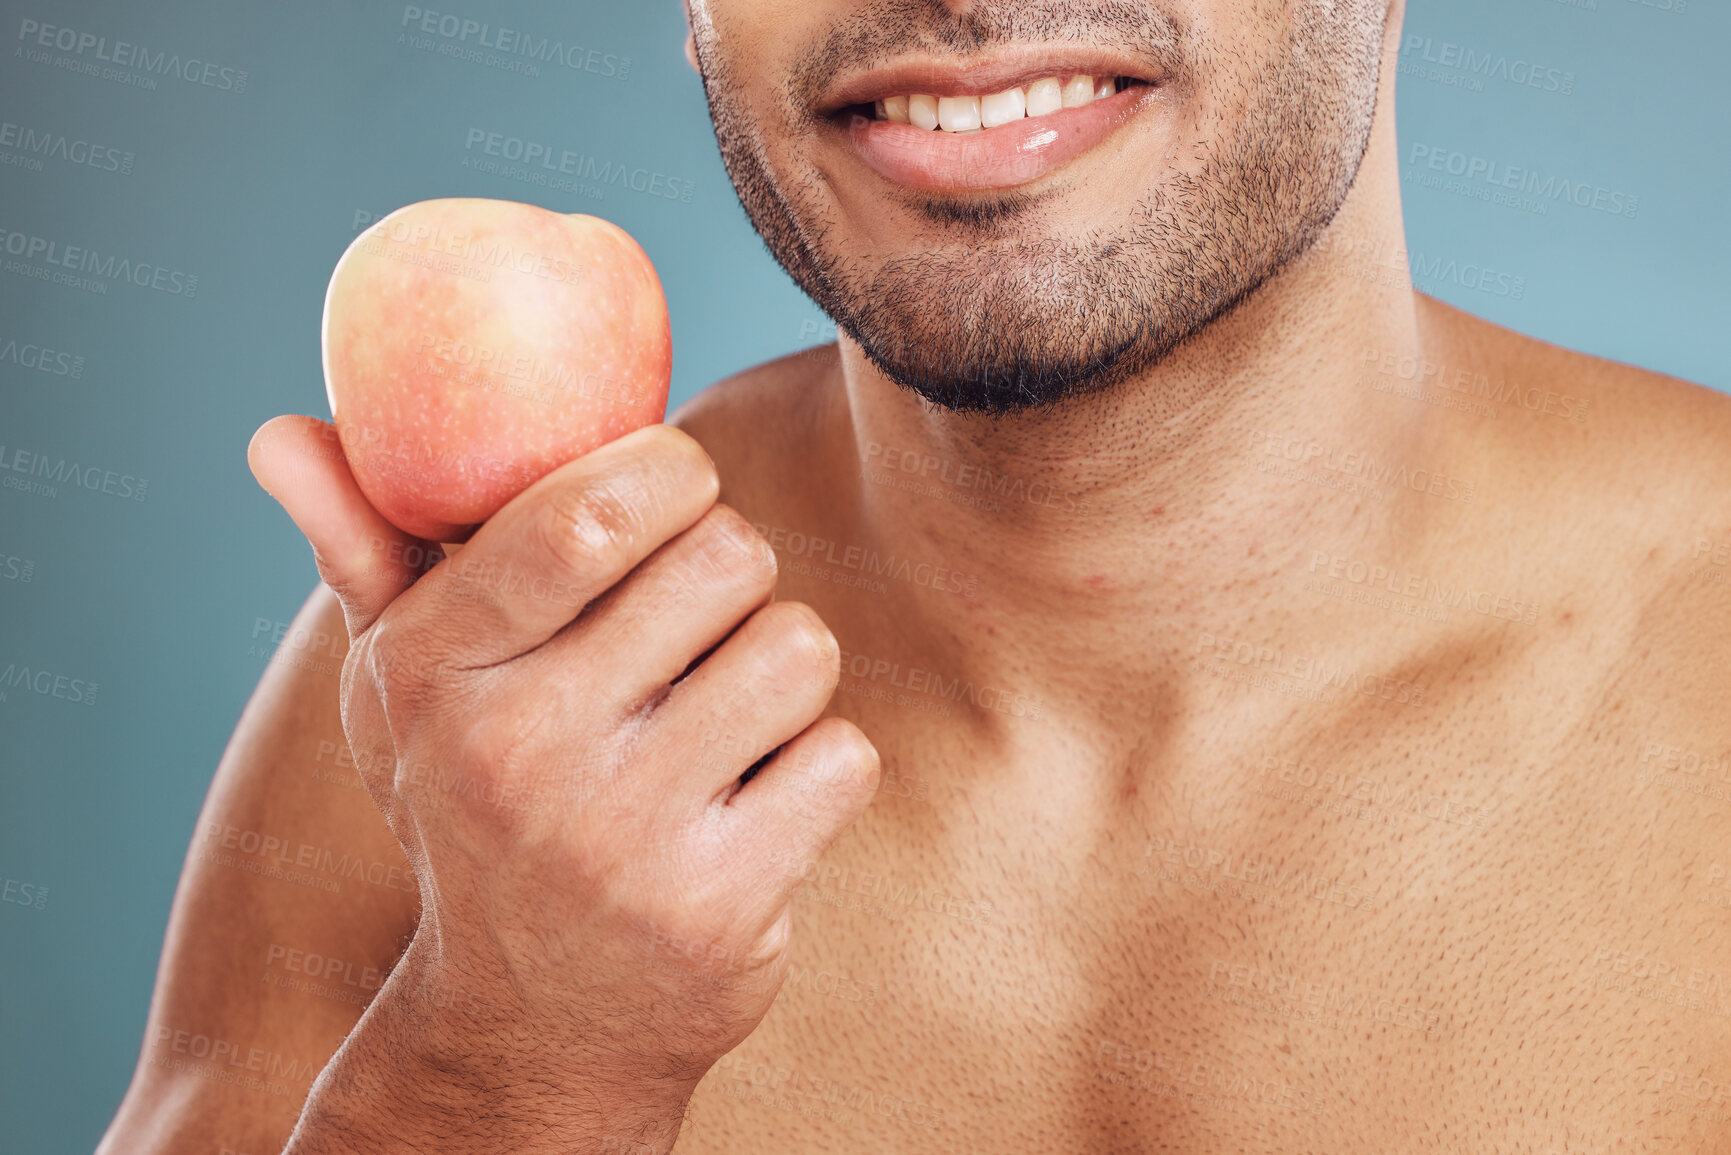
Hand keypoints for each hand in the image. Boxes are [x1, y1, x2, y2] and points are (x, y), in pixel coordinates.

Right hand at [247, 415, 878, 1153]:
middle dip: (732, 575)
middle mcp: (520, 751)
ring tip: (720, 719)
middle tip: (693, 630)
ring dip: (783, 673)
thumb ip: (364, 553)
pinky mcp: (716, 907)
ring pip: (799, 647)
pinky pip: (841, 756)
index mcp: (437, 668)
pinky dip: (818, 768)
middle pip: (728, 556)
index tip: (672, 494)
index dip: (670, 471)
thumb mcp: (399, 690)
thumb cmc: (477, 807)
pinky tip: (752, 804)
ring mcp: (621, 836)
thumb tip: (276, 432)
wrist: (525, 1025)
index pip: (589, 513)